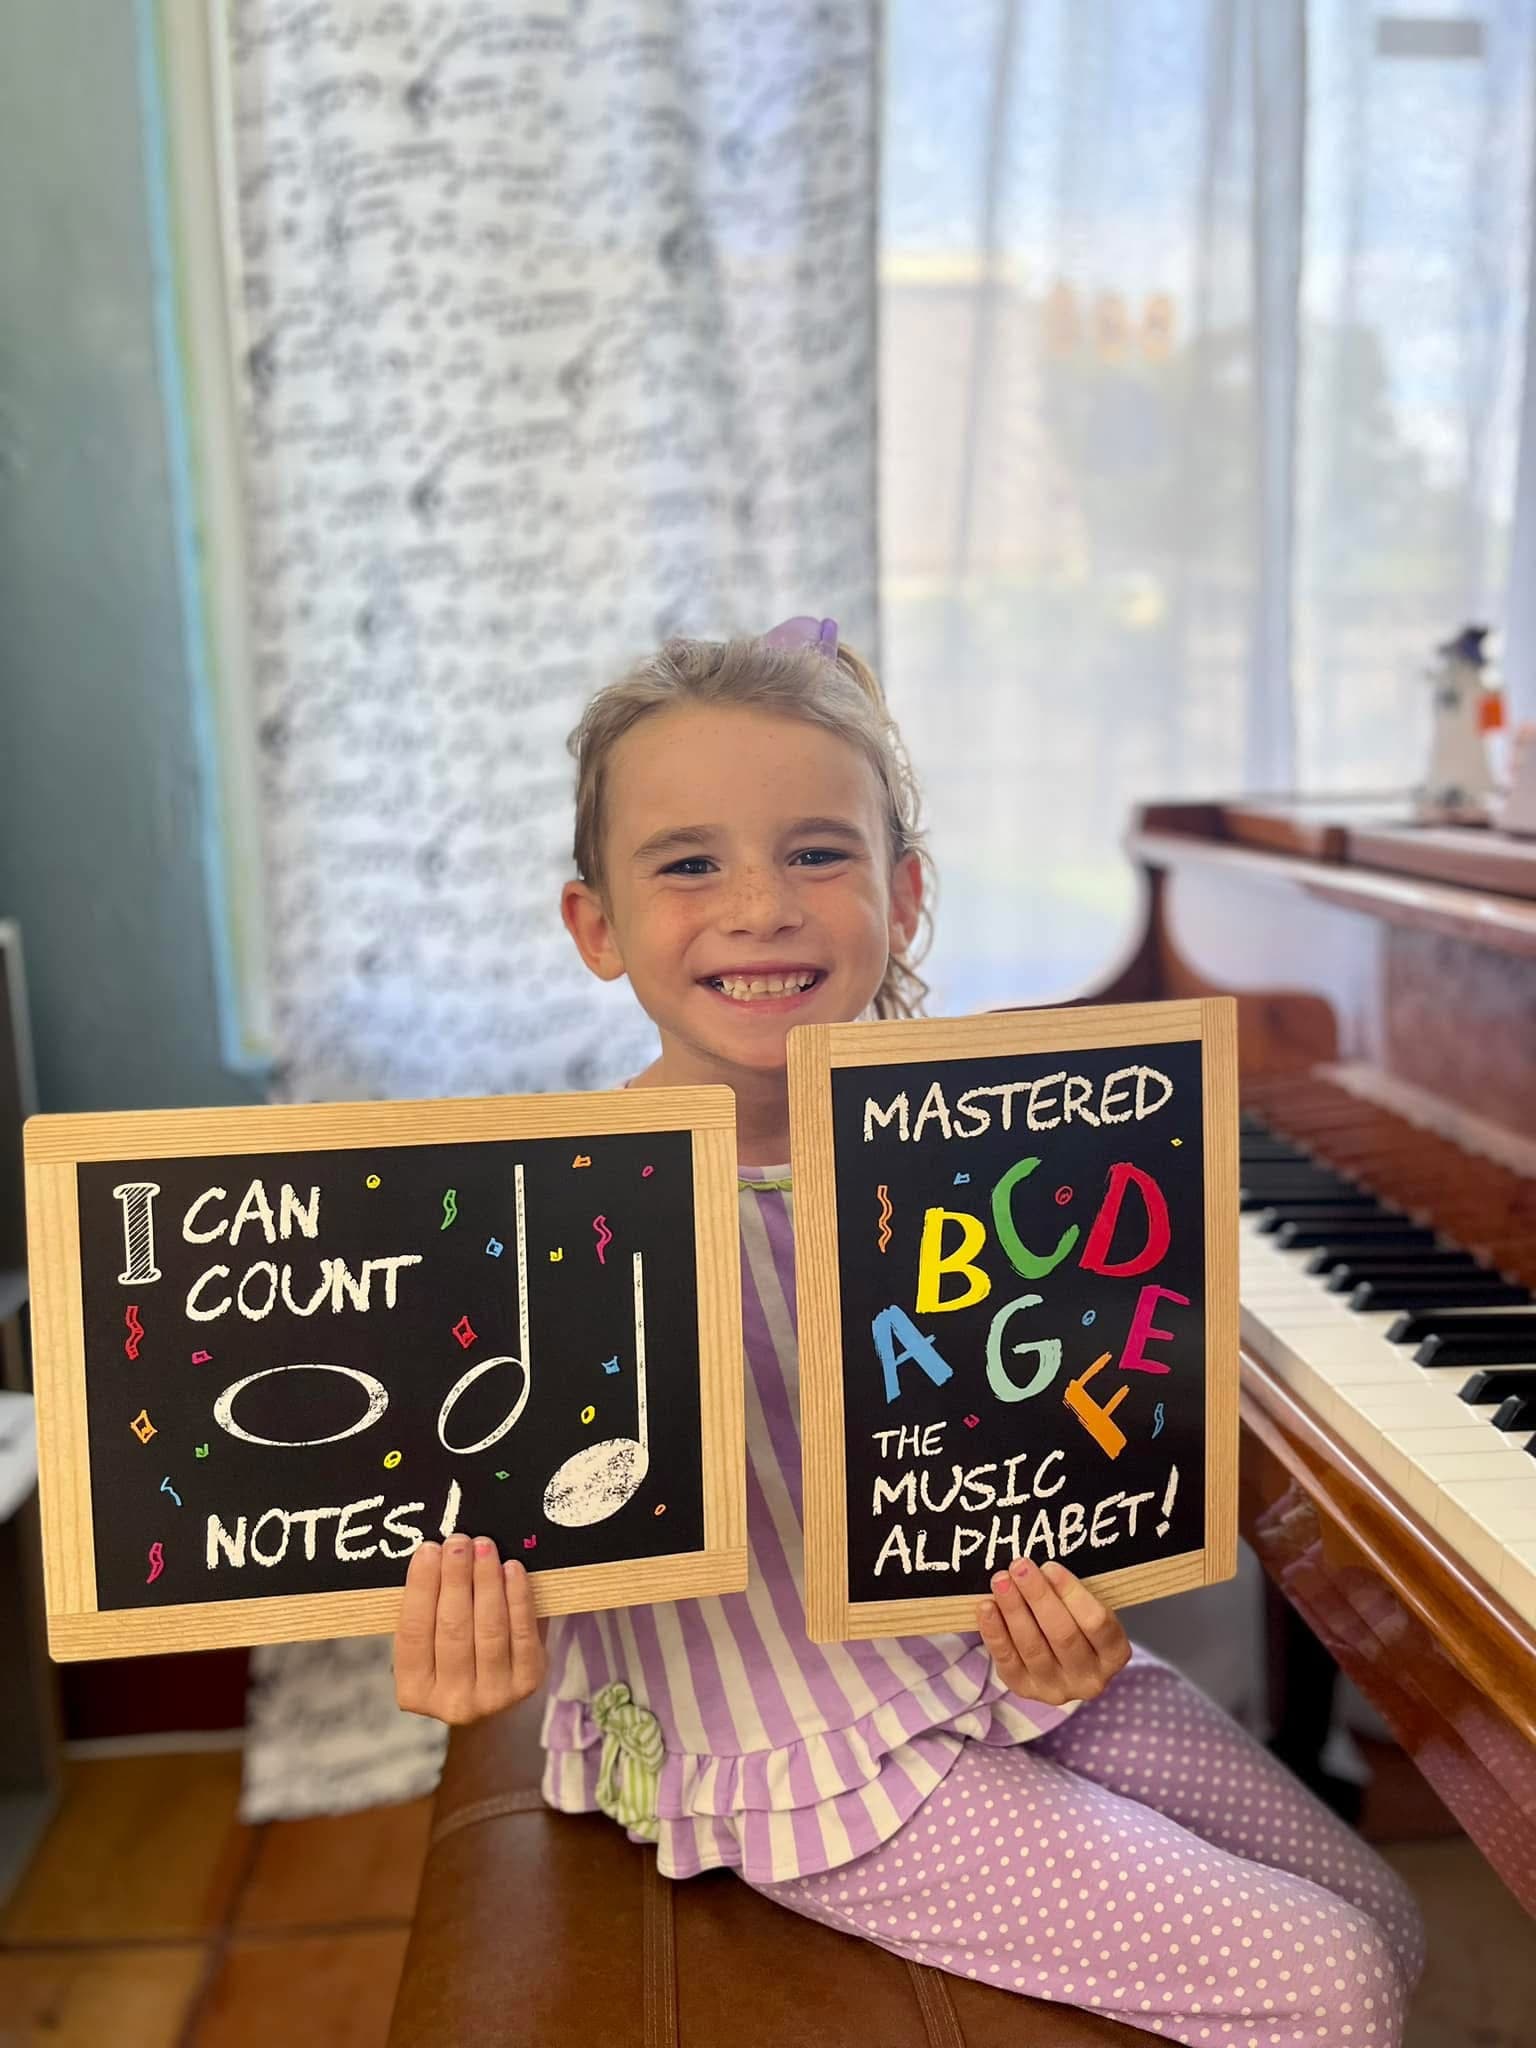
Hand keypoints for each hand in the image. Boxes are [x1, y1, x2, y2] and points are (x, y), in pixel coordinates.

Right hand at [394, 1535, 547, 1724]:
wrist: (494, 1693)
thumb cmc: (453, 1654)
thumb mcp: (430, 1642)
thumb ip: (429, 1608)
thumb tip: (437, 1553)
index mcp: (414, 1690)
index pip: (414, 1632)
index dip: (421, 1588)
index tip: (429, 1550)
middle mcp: (452, 1701)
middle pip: (452, 1628)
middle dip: (456, 1578)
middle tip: (458, 1541)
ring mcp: (492, 1696)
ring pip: (488, 1628)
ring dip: (486, 1581)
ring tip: (484, 1547)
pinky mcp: (526, 1682)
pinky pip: (522, 1633)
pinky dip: (517, 1597)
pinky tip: (512, 1569)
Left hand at [977, 1555, 1130, 1706]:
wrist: (1056, 1657)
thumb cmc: (1073, 1619)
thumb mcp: (1084, 1607)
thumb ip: (1070, 1592)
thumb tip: (1040, 1567)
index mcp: (1114, 1654)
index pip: (1097, 1623)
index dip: (1072, 1593)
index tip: (1049, 1567)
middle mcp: (1090, 1678)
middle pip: (1062, 1635)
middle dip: (1038, 1596)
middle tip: (1019, 1566)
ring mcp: (1057, 1689)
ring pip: (1033, 1647)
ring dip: (1014, 1610)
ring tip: (1000, 1581)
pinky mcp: (1026, 1690)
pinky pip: (1007, 1661)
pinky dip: (995, 1632)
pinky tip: (986, 1606)